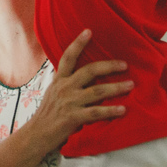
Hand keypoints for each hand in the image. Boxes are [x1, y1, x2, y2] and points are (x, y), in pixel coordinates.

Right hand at [24, 30, 131, 150]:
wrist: (36, 134)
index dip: (78, 44)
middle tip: (124, 64)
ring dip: (116, 87)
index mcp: (59, 80)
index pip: (68, 57)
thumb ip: (66, 82)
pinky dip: (111, 111)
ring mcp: (70, 102)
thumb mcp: (53, 92)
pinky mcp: (74, 117)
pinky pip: (97, 112)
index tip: (88, 31)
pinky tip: (123, 109)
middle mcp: (65, 88)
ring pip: (97, 91)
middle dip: (109, 66)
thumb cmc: (48, 114)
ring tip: (130, 85)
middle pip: (89, 71)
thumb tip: (82, 73)